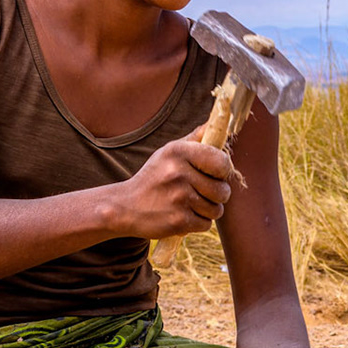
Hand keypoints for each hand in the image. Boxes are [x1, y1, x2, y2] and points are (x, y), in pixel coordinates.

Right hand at [110, 126, 232, 238]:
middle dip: (217, 195)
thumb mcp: (168, 153)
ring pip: (216, 210)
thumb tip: (213, 123)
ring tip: (189, 204)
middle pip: (223, 191)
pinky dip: (197, 223)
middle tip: (200, 193)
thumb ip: (193, 139)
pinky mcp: (178, 221)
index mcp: (178, 152)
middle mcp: (178, 173)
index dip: (223, 172)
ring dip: (207, 210)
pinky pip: (206, 224)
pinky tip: (182, 215)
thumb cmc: (154, 178)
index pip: (222, 163)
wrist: (125, 206)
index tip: (214, 174)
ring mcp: (179, 198)